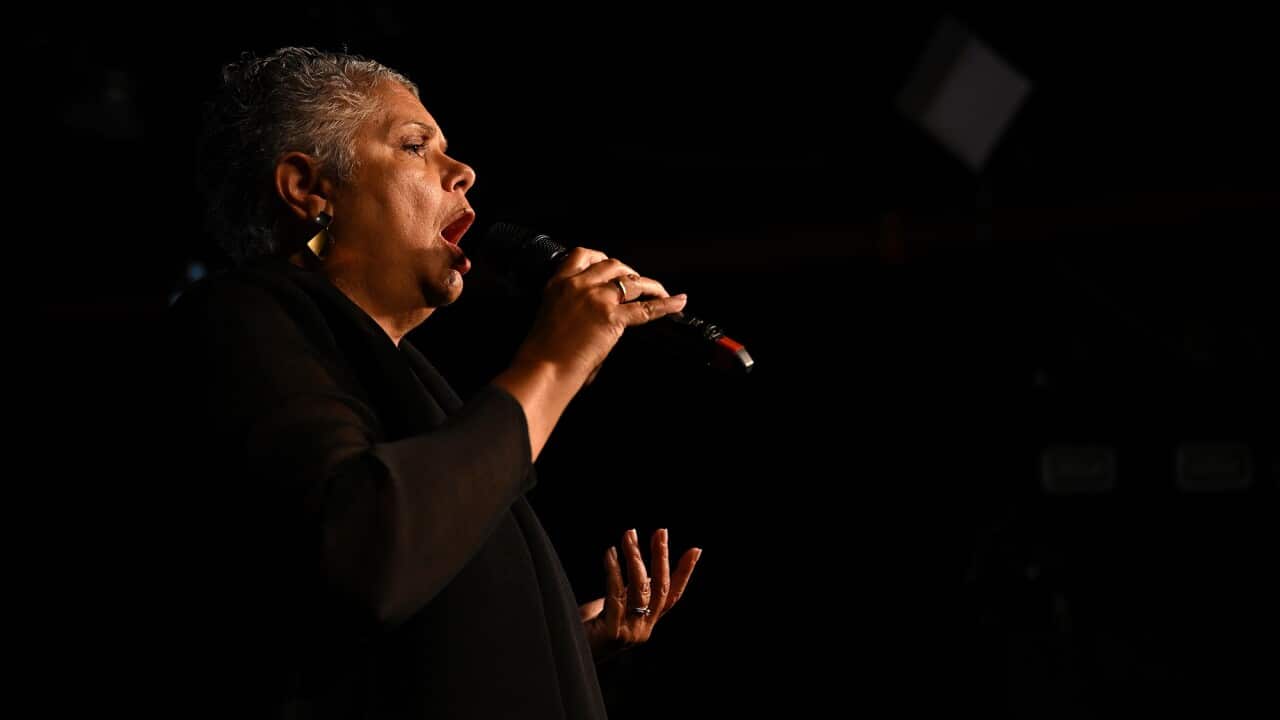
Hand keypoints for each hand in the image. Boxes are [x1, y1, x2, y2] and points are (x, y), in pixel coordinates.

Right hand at [515, 249, 686, 385]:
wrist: (542, 369)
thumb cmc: (543, 353)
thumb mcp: (552, 316)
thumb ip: (575, 306)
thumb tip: (598, 313)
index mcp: (559, 284)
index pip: (582, 255)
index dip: (602, 258)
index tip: (612, 267)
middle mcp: (578, 285)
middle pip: (613, 264)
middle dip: (629, 272)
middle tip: (639, 285)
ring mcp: (597, 299)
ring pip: (632, 280)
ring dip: (649, 285)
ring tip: (660, 293)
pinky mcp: (612, 317)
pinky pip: (646, 308)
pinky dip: (666, 305)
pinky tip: (678, 303)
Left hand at [579, 528, 701, 663]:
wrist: (562, 659)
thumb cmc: (581, 632)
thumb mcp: (610, 607)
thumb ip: (623, 593)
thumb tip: (631, 567)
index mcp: (645, 623)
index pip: (672, 596)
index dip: (684, 573)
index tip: (695, 550)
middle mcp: (643, 630)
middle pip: (661, 589)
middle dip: (662, 558)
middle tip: (661, 532)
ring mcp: (630, 633)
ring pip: (641, 588)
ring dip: (635, 558)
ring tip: (629, 535)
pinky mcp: (614, 633)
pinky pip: (616, 594)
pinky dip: (614, 571)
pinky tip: (610, 553)